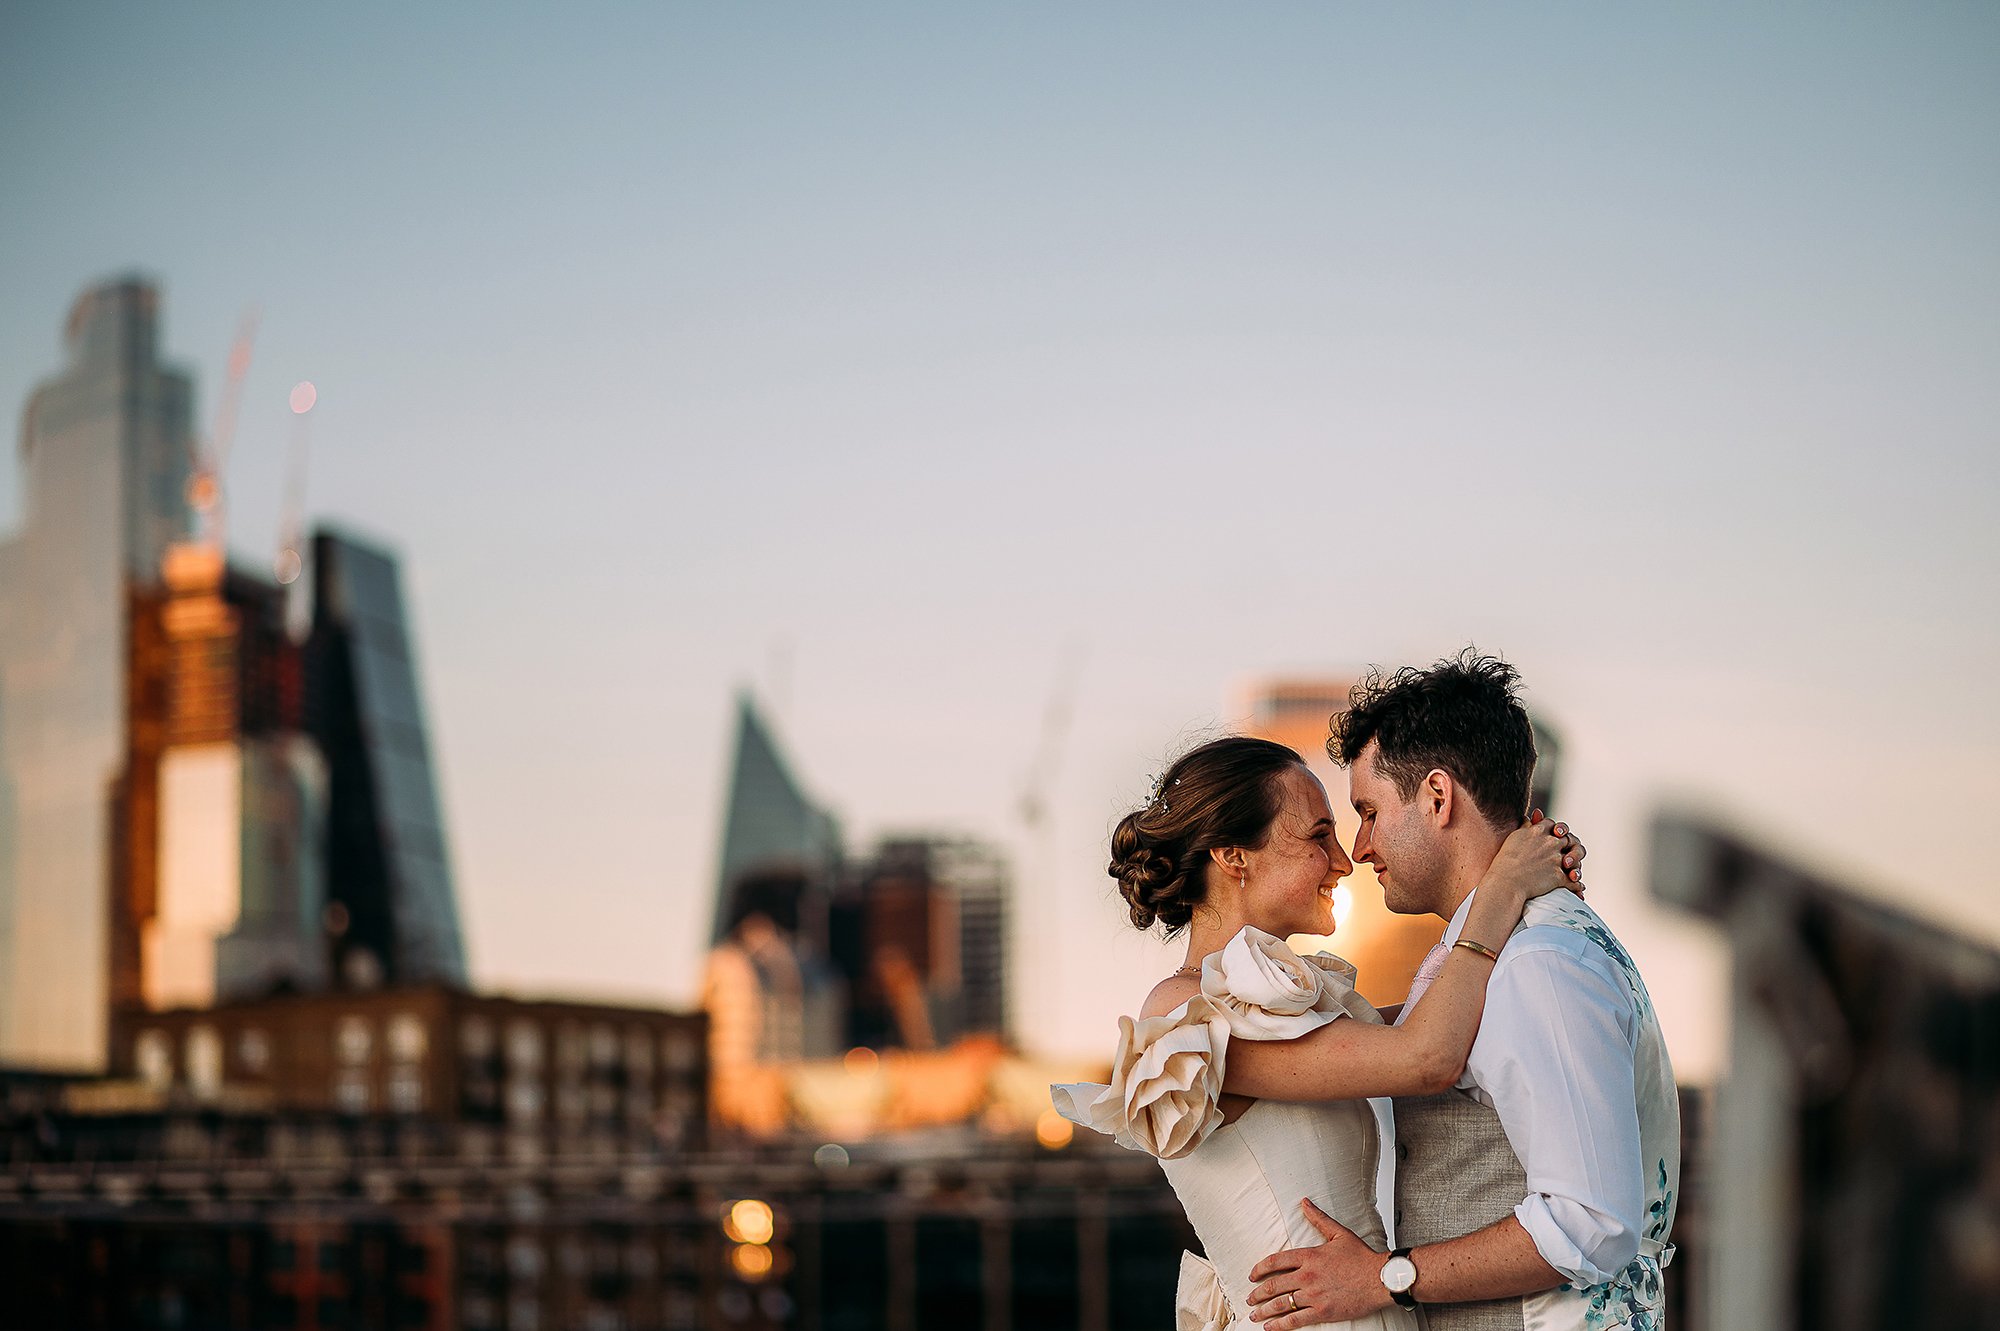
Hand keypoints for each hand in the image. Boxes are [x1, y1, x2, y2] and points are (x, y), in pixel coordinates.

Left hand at [1246, 1200, 1392, 1326]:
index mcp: (1309, 1256)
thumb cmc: (1362, 1257)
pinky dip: (1280, 1325)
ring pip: (1281, 1304)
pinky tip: (1270, 1327)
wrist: (1381, 1279)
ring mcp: (1314, 1295)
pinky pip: (1295, 1320)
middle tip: (1250, 1297)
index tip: (1252, 1275)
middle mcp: (1307, 1276)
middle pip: (1273, 1285)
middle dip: (1257, 1293)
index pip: (1275, 1261)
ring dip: (1264, 1310)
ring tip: (1254, 1314)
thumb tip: (1304, 1203)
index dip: (1259, 1269)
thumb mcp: (1339, 1234)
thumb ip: (1318, 1219)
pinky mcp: (1322, 1312)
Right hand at [1486, 809, 1586, 902]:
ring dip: (1575, 864)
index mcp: (1538, 831)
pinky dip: (1577, 886)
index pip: (1552, 824)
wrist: (1506, 881)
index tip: (1553, 835)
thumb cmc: (1505, 861)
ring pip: (1575, 858)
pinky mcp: (1559, 875)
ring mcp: (1556, 859)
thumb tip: (1528, 818)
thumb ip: (1525, 827)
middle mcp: (1550, 842)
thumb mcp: (1514, 837)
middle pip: (1568, 838)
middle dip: (1568, 846)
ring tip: (1572, 871)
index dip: (1554, 830)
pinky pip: (1573, 881)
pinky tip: (1579, 888)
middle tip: (1565, 854)